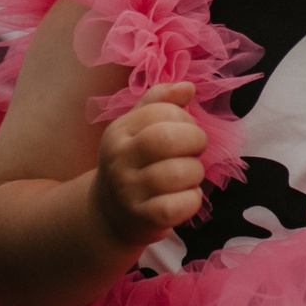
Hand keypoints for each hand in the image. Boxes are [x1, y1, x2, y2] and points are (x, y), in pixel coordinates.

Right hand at [91, 88, 208, 247]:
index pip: (160, 110)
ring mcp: (128, 191)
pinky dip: (193, 199)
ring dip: (196, 172)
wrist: (109, 214)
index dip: (184, 117)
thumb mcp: (138, 129)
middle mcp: (119, 159)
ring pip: (178, 173)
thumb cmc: (134, 164)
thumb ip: (161, 103)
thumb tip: (188, 87)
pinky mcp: (143, 218)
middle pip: (166, 139)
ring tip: (190, 175)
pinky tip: (186, 197)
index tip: (187, 129)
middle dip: (195, 140)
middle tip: (197, 150)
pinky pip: (179, 205)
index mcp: (119, 131)